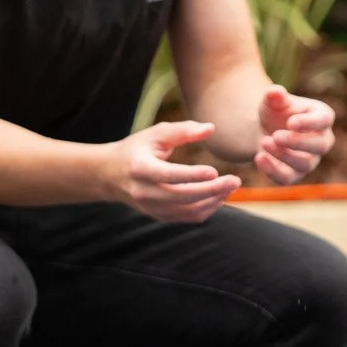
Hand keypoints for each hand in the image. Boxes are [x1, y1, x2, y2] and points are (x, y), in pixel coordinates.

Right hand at [101, 121, 239, 222]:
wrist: (110, 175)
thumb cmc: (137, 149)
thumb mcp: (155, 134)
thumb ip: (183, 130)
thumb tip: (210, 128)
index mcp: (140, 168)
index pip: (169, 175)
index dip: (192, 175)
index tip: (215, 171)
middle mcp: (144, 192)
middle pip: (181, 197)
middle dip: (211, 190)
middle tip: (235, 181)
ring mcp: (150, 208)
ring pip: (187, 211)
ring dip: (213, 201)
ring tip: (230, 187)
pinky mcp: (158, 216)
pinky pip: (186, 218)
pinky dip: (206, 209)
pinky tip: (219, 196)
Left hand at [255, 86, 334, 184]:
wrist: (265, 130)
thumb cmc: (276, 112)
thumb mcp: (273, 101)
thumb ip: (274, 96)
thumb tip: (275, 92)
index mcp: (322, 117)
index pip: (324, 120)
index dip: (309, 123)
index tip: (291, 122)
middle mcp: (322, 140)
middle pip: (320, 145)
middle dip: (298, 142)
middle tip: (276, 135)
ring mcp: (310, 160)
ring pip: (304, 164)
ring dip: (284, 155)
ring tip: (264, 142)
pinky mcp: (294, 174)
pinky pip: (287, 178)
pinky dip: (272, 170)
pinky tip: (259, 157)